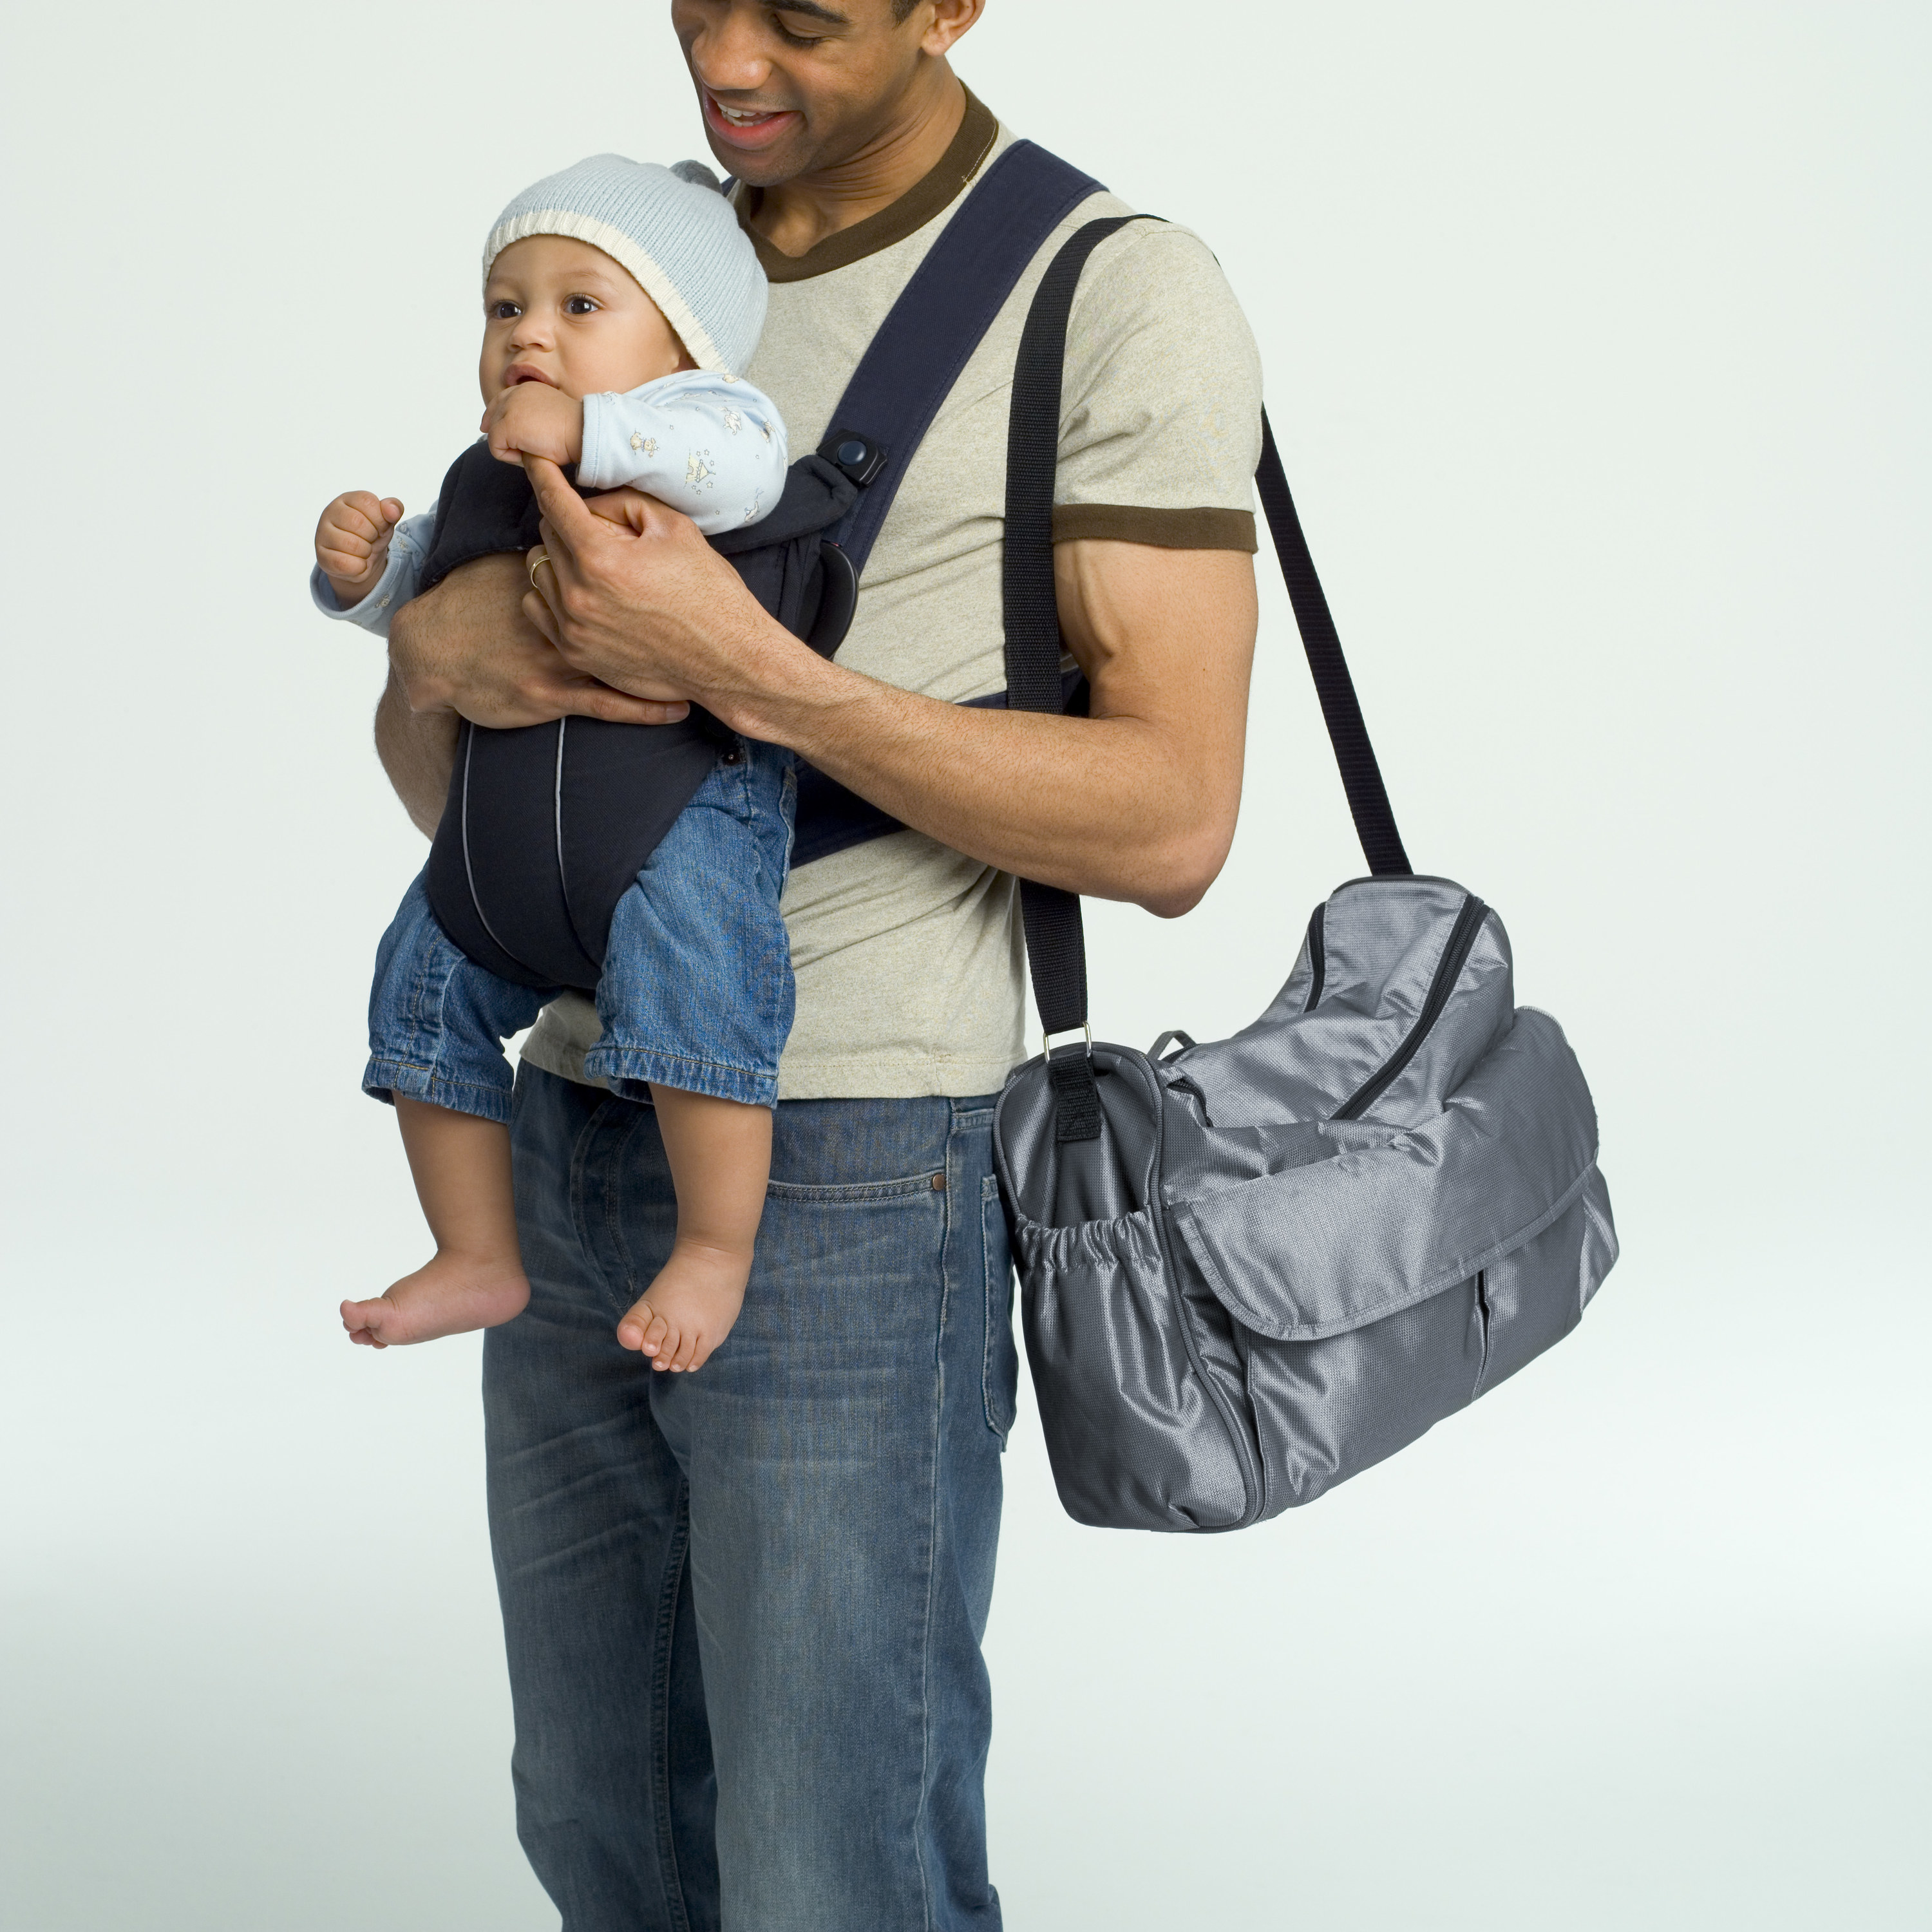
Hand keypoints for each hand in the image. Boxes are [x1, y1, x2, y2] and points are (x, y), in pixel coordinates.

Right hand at [317, 490, 402, 605]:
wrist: (362, 561)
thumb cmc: (372, 534)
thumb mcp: (386, 519)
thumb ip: (394, 508)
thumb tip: (393, 510)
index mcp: (347, 499)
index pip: (367, 502)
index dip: (380, 519)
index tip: (379, 527)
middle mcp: (330, 512)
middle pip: (358, 522)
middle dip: (372, 536)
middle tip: (370, 540)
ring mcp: (322, 534)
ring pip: (351, 544)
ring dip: (366, 552)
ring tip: (363, 551)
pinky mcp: (322, 556)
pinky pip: (343, 563)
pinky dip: (358, 567)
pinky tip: (357, 563)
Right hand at [388, 551, 691, 728]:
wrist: (431, 652)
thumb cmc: (468, 605)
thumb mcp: (507, 563)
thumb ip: (551, 547)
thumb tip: (585, 525)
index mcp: (557, 572)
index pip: (610, 561)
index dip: (649, 567)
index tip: (687, 560)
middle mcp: (564, 613)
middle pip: (629, 608)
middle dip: (667, 611)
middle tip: (710, 618)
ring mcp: (562, 657)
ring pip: (627, 658)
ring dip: (667, 662)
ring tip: (708, 666)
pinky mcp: (555, 693)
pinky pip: (612, 704)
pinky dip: (649, 706)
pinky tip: (681, 705)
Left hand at [482, 383, 583, 467]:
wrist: (584, 431)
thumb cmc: (577, 430)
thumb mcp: (551, 416)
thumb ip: (533, 417)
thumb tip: (519, 436)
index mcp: (527, 389)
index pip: (500, 401)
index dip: (495, 419)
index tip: (497, 435)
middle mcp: (515, 394)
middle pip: (492, 418)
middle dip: (504, 437)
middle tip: (524, 449)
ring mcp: (509, 408)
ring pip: (494, 435)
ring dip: (511, 449)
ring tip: (533, 451)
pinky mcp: (506, 426)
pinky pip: (496, 448)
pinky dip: (510, 458)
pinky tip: (530, 454)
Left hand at [522, 458, 784, 718]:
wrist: (729, 661)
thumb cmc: (711, 595)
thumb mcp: (676, 529)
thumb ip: (624, 504)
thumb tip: (590, 502)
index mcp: (602, 558)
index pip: (554, 500)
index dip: (540, 470)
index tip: (531, 455)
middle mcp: (579, 595)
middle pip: (547, 534)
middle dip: (570, 522)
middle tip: (609, 532)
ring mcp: (574, 628)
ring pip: (540, 570)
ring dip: (561, 559)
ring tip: (601, 568)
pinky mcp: (576, 654)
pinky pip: (539, 608)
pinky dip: (553, 593)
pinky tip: (585, 594)